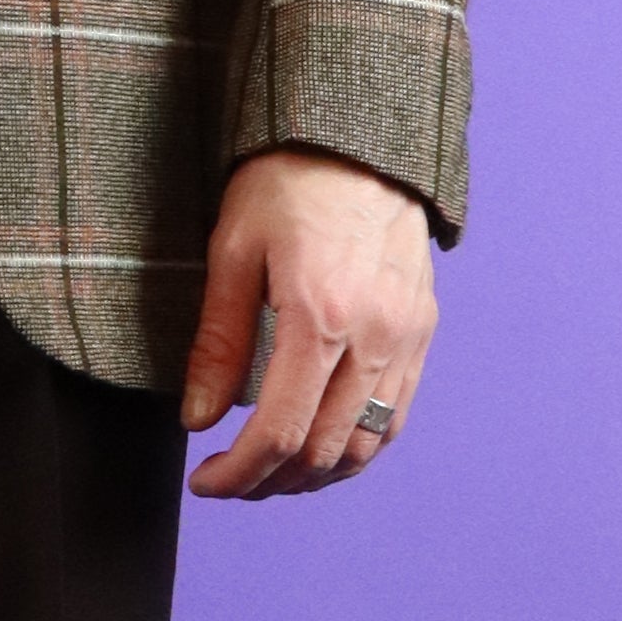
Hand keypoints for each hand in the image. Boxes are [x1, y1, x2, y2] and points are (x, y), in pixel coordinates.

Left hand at [181, 147, 436, 501]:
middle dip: (270, 482)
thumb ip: (218, 344)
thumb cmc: (287, 183)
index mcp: (321, 314)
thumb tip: (199, 420)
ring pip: (365, 444)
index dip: (239, 473)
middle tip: (229, 482)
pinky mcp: (421, 331)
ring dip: (315, 476)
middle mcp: (374, 334)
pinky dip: (356, 448)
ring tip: (270, 475)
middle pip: (324, 450)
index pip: (281, 430)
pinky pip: (395, 416)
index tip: (206, 482)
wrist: (359, 138)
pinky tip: (320, 449)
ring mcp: (406, 335)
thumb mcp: (232, 252)